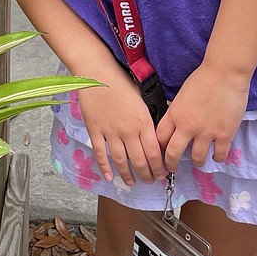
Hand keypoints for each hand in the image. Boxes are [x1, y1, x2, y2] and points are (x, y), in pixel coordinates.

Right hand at [77, 67, 166, 185]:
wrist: (97, 73)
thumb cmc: (121, 81)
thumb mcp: (142, 99)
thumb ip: (148, 119)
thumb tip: (154, 135)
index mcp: (143, 122)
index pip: (154, 152)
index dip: (159, 167)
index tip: (161, 174)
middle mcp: (128, 130)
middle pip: (140, 160)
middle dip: (147, 174)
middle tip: (149, 181)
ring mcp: (110, 132)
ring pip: (121, 160)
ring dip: (128, 175)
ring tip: (132, 182)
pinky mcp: (94, 130)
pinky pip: (100, 153)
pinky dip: (105, 167)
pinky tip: (110, 176)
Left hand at [155, 64, 248, 171]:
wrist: (224, 74)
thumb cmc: (203, 79)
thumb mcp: (181, 96)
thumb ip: (178, 112)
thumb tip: (176, 125)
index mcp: (174, 114)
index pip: (159, 138)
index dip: (158, 147)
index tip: (160, 152)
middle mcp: (188, 126)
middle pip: (173, 153)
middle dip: (171, 164)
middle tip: (172, 168)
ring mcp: (207, 132)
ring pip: (197, 158)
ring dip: (196, 162)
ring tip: (197, 161)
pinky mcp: (225, 135)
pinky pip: (219, 155)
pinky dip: (217, 158)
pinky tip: (216, 156)